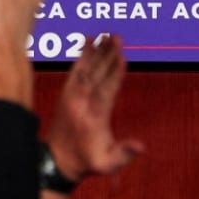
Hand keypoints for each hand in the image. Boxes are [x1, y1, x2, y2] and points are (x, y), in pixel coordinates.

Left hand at [45, 35, 144, 183]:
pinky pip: (76, 70)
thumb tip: (141, 146)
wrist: (58, 161)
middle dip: (108, 55)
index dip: (114, 72)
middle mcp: (81, 102)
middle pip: (97, 74)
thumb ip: (123, 154)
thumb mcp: (106, 164)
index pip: (106, 90)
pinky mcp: (67, 93)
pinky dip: (82, 55)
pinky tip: (88, 40)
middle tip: (117, 37)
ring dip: (97, 50)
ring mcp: (73, 96)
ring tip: (107, 34)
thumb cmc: (86, 162)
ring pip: (87, 68)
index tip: (122, 56)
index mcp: (94, 116)